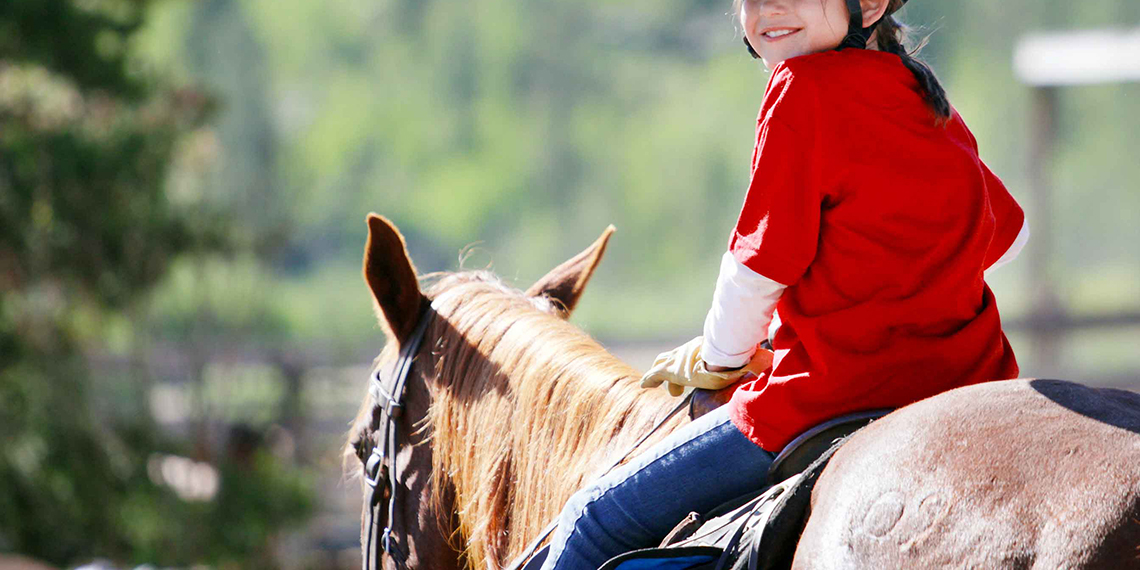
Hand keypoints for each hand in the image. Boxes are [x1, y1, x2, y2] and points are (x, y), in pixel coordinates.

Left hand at [639, 337, 771, 396]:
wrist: (724, 356)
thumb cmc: (735, 359)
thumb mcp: (745, 362)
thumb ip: (756, 363)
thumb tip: (774, 361)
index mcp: (703, 352)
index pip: (693, 356)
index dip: (692, 367)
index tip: (694, 378)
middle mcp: (690, 352)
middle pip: (676, 358)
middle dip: (673, 370)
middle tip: (677, 389)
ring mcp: (679, 360)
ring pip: (664, 364)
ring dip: (661, 375)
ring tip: (656, 384)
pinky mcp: (671, 370)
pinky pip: (655, 374)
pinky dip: (650, 380)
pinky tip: (644, 385)